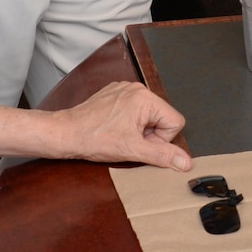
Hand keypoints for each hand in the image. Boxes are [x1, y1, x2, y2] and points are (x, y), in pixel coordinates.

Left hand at [55, 82, 189, 170]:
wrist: (66, 133)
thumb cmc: (94, 138)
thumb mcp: (133, 150)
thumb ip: (163, 155)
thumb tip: (185, 162)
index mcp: (145, 98)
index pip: (175, 122)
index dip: (162, 139)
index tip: (143, 144)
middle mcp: (137, 89)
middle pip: (162, 117)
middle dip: (150, 134)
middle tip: (130, 141)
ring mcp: (125, 89)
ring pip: (148, 115)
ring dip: (139, 130)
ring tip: (120, 135)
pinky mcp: (115, 94)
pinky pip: (134, 110)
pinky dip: (128, 123)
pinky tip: (115, 129)